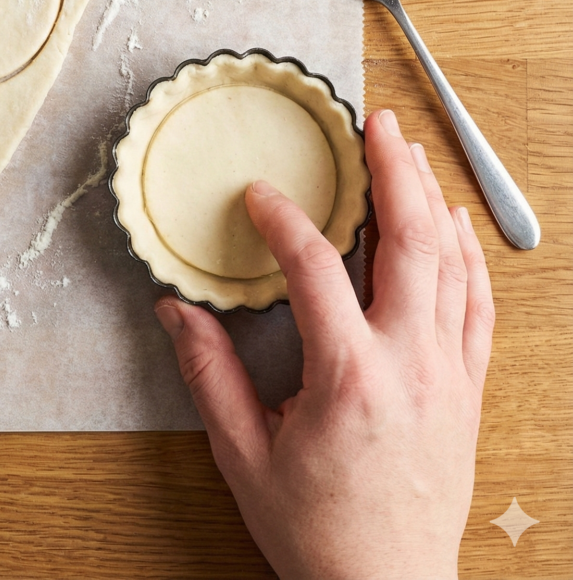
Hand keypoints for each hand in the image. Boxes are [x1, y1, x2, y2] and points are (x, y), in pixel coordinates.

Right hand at [155, 110, 494, 579]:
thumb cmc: (318, 531)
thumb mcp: (243, 455)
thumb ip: (208, 375)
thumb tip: (178, 311)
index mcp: (349, 378)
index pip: (315, 268)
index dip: (283, 221)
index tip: (260, 198)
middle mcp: (411, 366)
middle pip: (411, 243)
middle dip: (394, 172)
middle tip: (376, 125)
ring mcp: (449, 375)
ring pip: (452, 265)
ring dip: (433, 200)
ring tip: (413, 153)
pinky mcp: (468, 391)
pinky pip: (479, 307)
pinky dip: (471, 258)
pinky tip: (457, 226)